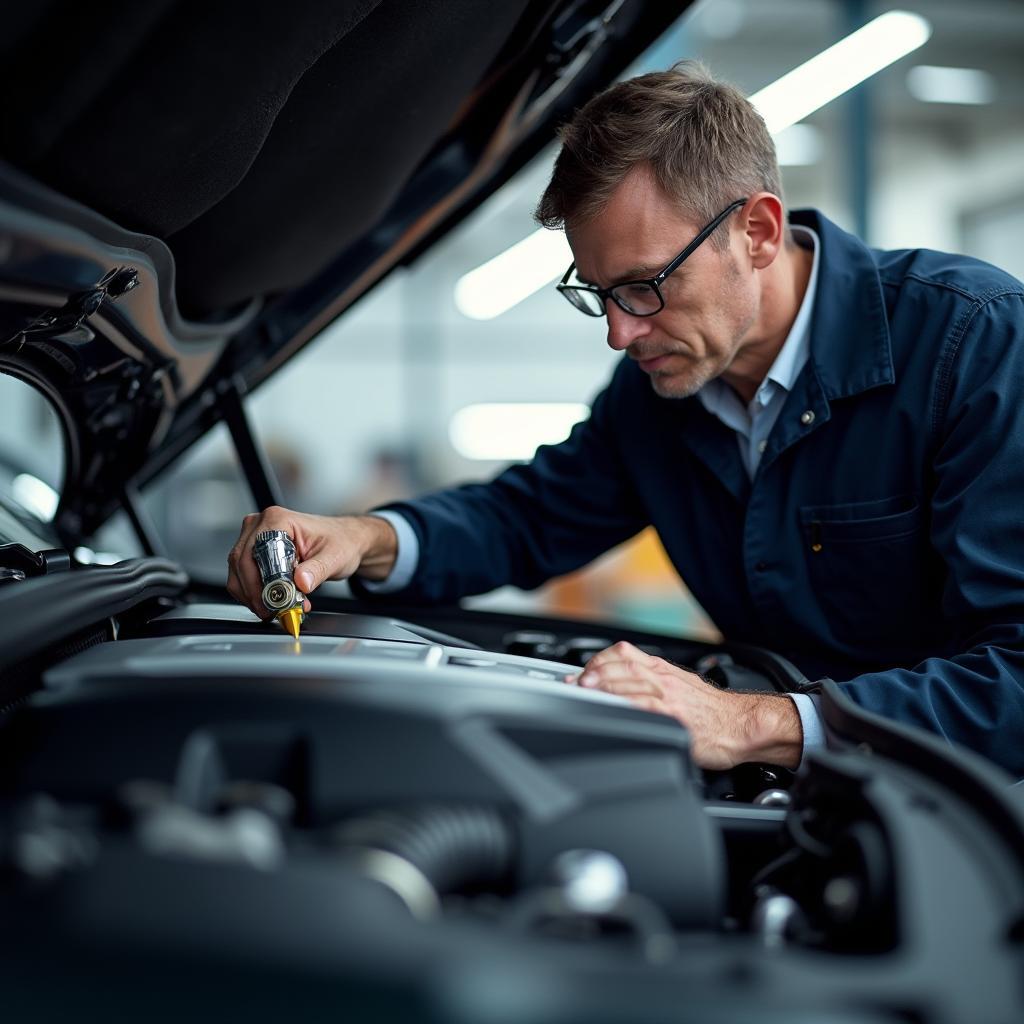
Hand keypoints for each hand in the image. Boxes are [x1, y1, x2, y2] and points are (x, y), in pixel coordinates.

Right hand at [226, 507, 397, 617]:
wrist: (344, 541)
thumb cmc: (339, 541)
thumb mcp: (334, 557)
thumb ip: (317, 570)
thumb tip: (301, 582)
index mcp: (278, 519)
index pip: (257, 553)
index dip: (262, 582)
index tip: (275, 602)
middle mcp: (260, 525)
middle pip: (242, 563)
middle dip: (255, 593)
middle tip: (273, 612)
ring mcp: (254, 537)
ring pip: (238, 572)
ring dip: (253, 596)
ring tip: (275, 609)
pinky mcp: (253, 551)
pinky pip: (242, 576)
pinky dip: (254, 593)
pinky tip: (271, 602)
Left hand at [568, 641, 801, 769]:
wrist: (743, 726)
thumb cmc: (716, 713)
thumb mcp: (681, 688)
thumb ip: (654, 685)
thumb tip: (625, 688)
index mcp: (663, 670)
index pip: (624, 654)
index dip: (598, 660)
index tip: (581, 671)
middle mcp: (664, 678)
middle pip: (621, 664)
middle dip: (593, 671)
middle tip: (575, 682)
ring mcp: (668, 696)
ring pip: (629, 680)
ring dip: (602, 684)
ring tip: (584, 690)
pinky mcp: (674, 716)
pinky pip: (643, 704)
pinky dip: (622, 702)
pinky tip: (609, 706)